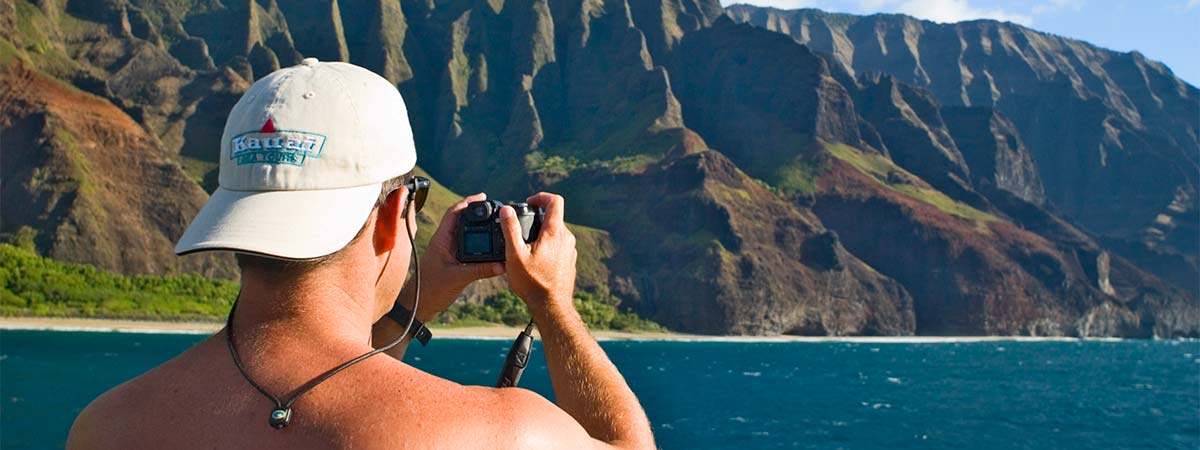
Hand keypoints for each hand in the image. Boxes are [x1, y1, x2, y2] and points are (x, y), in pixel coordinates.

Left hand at [412, 193, 506, 318]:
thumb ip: (480, 270)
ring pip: (464, 233)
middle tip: (493, 209)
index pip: (454, 213)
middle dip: (476, 212)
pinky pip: (467, 247)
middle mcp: (444, 243)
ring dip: (477, 227)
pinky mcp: (452, 261)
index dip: (468, 202)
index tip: (482, 197)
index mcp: (442, 240)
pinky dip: (478, 243)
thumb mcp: (457, 278)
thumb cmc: (430, 290)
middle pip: (461, 220)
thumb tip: (501, 265)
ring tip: (494, 224)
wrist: (420, 306)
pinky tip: (488, 246)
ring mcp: (448, 252)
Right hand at [500, 192, 576, 313]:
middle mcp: (566, 238)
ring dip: (541, 233)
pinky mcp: (569, 261)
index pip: (555, 201)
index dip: (541, 197)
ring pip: (556, 233)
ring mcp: (570, 250)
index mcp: (555, 232)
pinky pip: (558, 246)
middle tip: (521, 228)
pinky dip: (547, 246)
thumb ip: (510, 229)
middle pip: (553, 218)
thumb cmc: (533, 282)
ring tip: (526, 246)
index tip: (529, 202)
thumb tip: (506, 210)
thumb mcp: (515, 255)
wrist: (551, 306)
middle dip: (537, 218)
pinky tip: (535, 260)